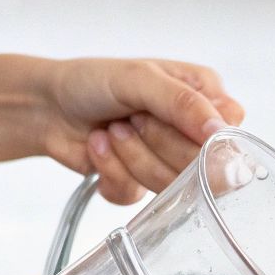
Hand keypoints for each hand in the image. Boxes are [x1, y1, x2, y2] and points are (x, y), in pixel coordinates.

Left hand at [39, 58, 246, 204]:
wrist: (47, 105)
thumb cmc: (93, 80)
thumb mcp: (140, 78)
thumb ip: (183, 103)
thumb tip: (219, 131)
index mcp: (206, 98)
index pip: (227, 137)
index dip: (197, 139)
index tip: (160, 117)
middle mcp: (193, 133)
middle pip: (199, 167)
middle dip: (155, 143)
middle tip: (131, 119)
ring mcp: (169, 162)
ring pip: (168, 186)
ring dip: (130, 156)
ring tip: (112, 130)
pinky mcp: (141, 185)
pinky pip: (136, 197)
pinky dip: (110, 172)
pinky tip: (100, 147)